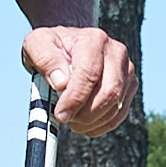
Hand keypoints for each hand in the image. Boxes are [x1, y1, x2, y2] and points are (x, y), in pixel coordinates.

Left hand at [18, 25, 134, 136]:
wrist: (67, 46)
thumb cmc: (51, 47)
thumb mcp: (36, 44)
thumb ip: (45, 59)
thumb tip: (61, 83)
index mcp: (94, 40)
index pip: (90, 75)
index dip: (75, 99)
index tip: (60, 114)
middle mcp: (116, 53)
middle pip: (108, 93)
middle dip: (84, 114)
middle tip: (64, 118)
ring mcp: (126, 71)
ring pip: (115, 108)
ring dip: (90, 122)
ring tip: (70, 118)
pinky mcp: (129, 87)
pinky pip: (118, 116)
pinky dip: (98, 126)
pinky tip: (81, 122)